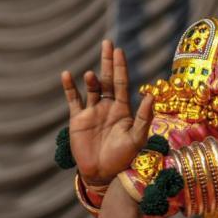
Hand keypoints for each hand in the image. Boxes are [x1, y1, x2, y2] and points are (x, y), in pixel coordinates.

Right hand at [61, 39, 153, 185]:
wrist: (103, 174)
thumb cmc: (123, 157)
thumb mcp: (137, 137)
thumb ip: (144, 117)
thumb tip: (151, 95)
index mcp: (123, 108)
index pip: (121, 82)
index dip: (120, 67)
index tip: (119, 51)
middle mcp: (107, 106)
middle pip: (107, 79)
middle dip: (108, 62)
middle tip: (108, 43)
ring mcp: (92, 112)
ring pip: (91, 89)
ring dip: (91, 80)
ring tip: (91, 74)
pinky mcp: (78, 120)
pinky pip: (73, 100)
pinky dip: (70, 88)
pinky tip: (67, 75)